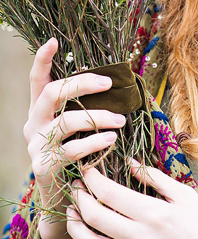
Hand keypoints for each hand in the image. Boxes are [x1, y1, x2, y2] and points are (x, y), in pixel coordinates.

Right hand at [23, 38, 127, 238]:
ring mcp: (37, 146)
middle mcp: (34, 125)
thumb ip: (88, 106)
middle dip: (83, 83)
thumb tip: (118, 81)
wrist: (65, 198)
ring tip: (121, 120)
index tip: (52, 40)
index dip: (42, 60)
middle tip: (110, 84)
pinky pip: (73, 149)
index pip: (37, 81)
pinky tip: (111, 139)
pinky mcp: (45, 167)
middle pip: (52, 93)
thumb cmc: (79, 154)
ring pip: (66, 121)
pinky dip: (95, 141)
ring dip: (99, 117)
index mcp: (41, 111)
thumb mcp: (80, 127)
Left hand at [65, 162, 197, 238]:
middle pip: (94, 217)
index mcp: (153, 213)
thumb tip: (130, 162)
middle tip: (75, 186)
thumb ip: (156, 178)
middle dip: (78, 198)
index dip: (92, 180)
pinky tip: (80, 238)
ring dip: (74, 225)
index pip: (110, 194)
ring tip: (73, 211)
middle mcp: (138, 236)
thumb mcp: (184, 195)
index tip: (87, 170)